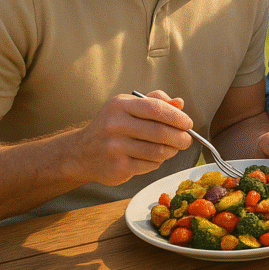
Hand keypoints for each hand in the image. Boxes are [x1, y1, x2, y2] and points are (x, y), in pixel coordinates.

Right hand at [73, 90, 193, 185]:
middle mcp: (115, 125)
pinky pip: (150, 165)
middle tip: (186, 140)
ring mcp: (115, 147)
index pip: (156, 108)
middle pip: (161, 132)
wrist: (80, 153)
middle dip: (181, 138)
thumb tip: (180, 103)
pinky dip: (157, 162)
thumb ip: (155, 102)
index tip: (188, 124)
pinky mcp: (117, 167)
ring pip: (159, 151)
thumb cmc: (112, 126)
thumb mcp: (128, 107)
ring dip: (171, 151)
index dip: (178, 117)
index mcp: (120, 105)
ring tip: (171, 148)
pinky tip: (152, 157)